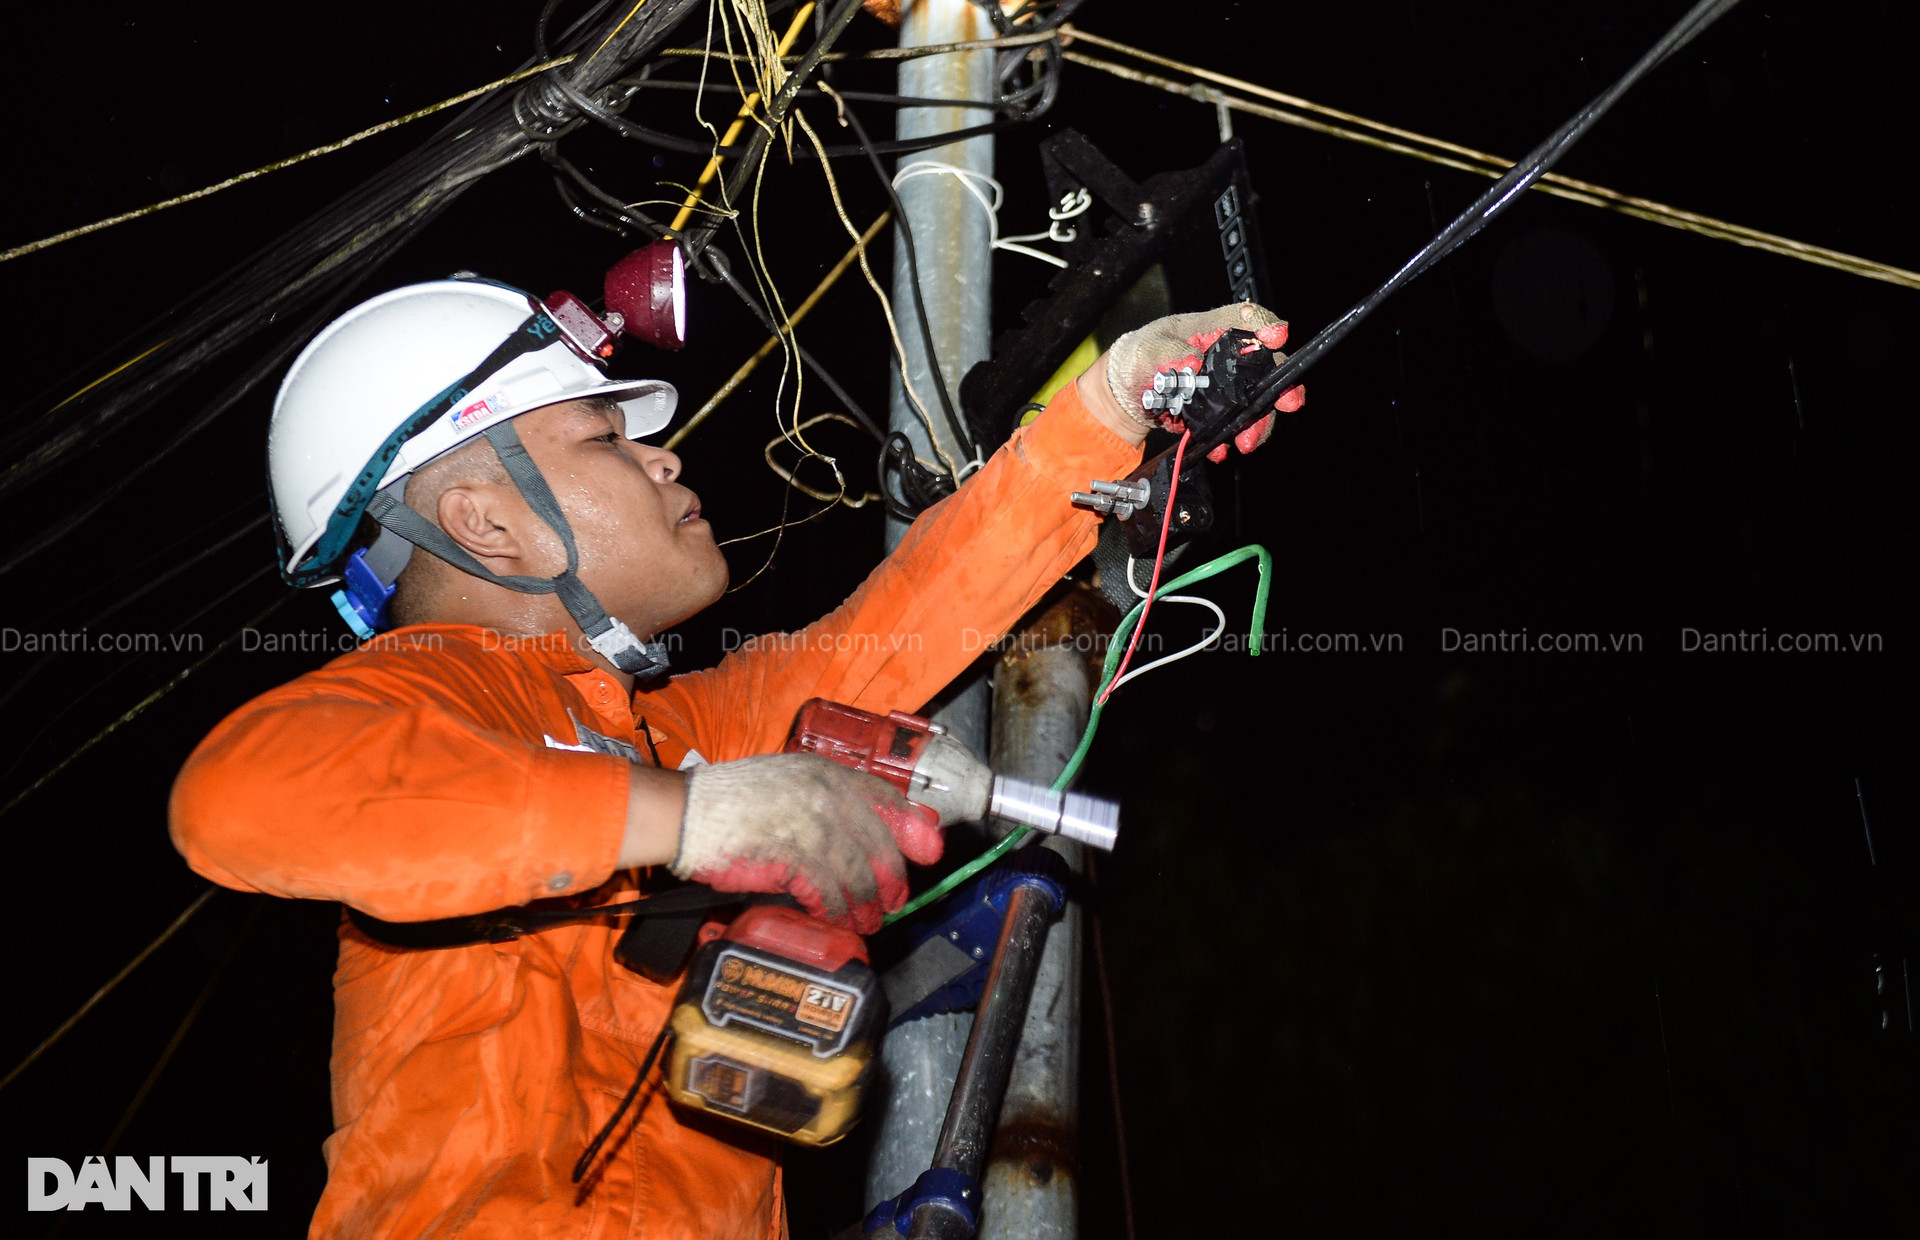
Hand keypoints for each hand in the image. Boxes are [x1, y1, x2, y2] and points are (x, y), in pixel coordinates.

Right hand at [672, 754, 943, 932]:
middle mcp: (824, 793)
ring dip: (866, 902)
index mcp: (824, 772)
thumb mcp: (783, 782)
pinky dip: (837, 908)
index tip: (929, 849)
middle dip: (892, 877)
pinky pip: (828, 888)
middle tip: (895, 900)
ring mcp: (809, 823)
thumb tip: (854, 831)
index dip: (912, 826)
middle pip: (880, 840)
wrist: (683, 813)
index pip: (885, 796)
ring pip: (858, 870)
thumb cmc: (726, 801)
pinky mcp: (792, 854)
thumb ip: (822, 800)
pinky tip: (838, 918)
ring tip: (868, 920)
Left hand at [1095, 302, 1307, 458]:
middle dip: (1281, 385)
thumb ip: (1168, 353)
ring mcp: (1227, 386)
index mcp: (1214, 328)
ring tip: (1245, 442)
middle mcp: (1228, 356)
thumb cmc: (1139, 357)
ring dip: (1257, 423)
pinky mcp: (1219, 412)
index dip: (1265, 325)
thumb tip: (1192, 361)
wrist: (1126, 394)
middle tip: (1288, 403)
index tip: (1274, 338)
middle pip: (1266, 366)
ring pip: (1256, 402)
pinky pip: (1234, 426)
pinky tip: (1220, 449)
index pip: (1247, 318)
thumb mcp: (1147, 349)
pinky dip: (1230, 439)